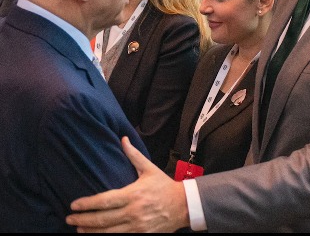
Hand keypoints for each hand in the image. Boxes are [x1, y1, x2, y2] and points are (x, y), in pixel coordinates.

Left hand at [65, 137, 189, 232]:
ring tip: (79, 229)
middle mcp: (134, 211)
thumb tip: (123, 139)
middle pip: (101, 219)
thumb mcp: (150, 169)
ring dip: (90, 232)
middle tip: (70, 218)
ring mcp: (137, 226)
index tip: (74, 205)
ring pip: (107, 233)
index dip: (87, 204)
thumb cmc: (165, 187)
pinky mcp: (142, 235)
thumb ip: (133, 156)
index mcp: (134, 194)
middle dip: (82, 220)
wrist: (184, 205)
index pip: (104, 201)